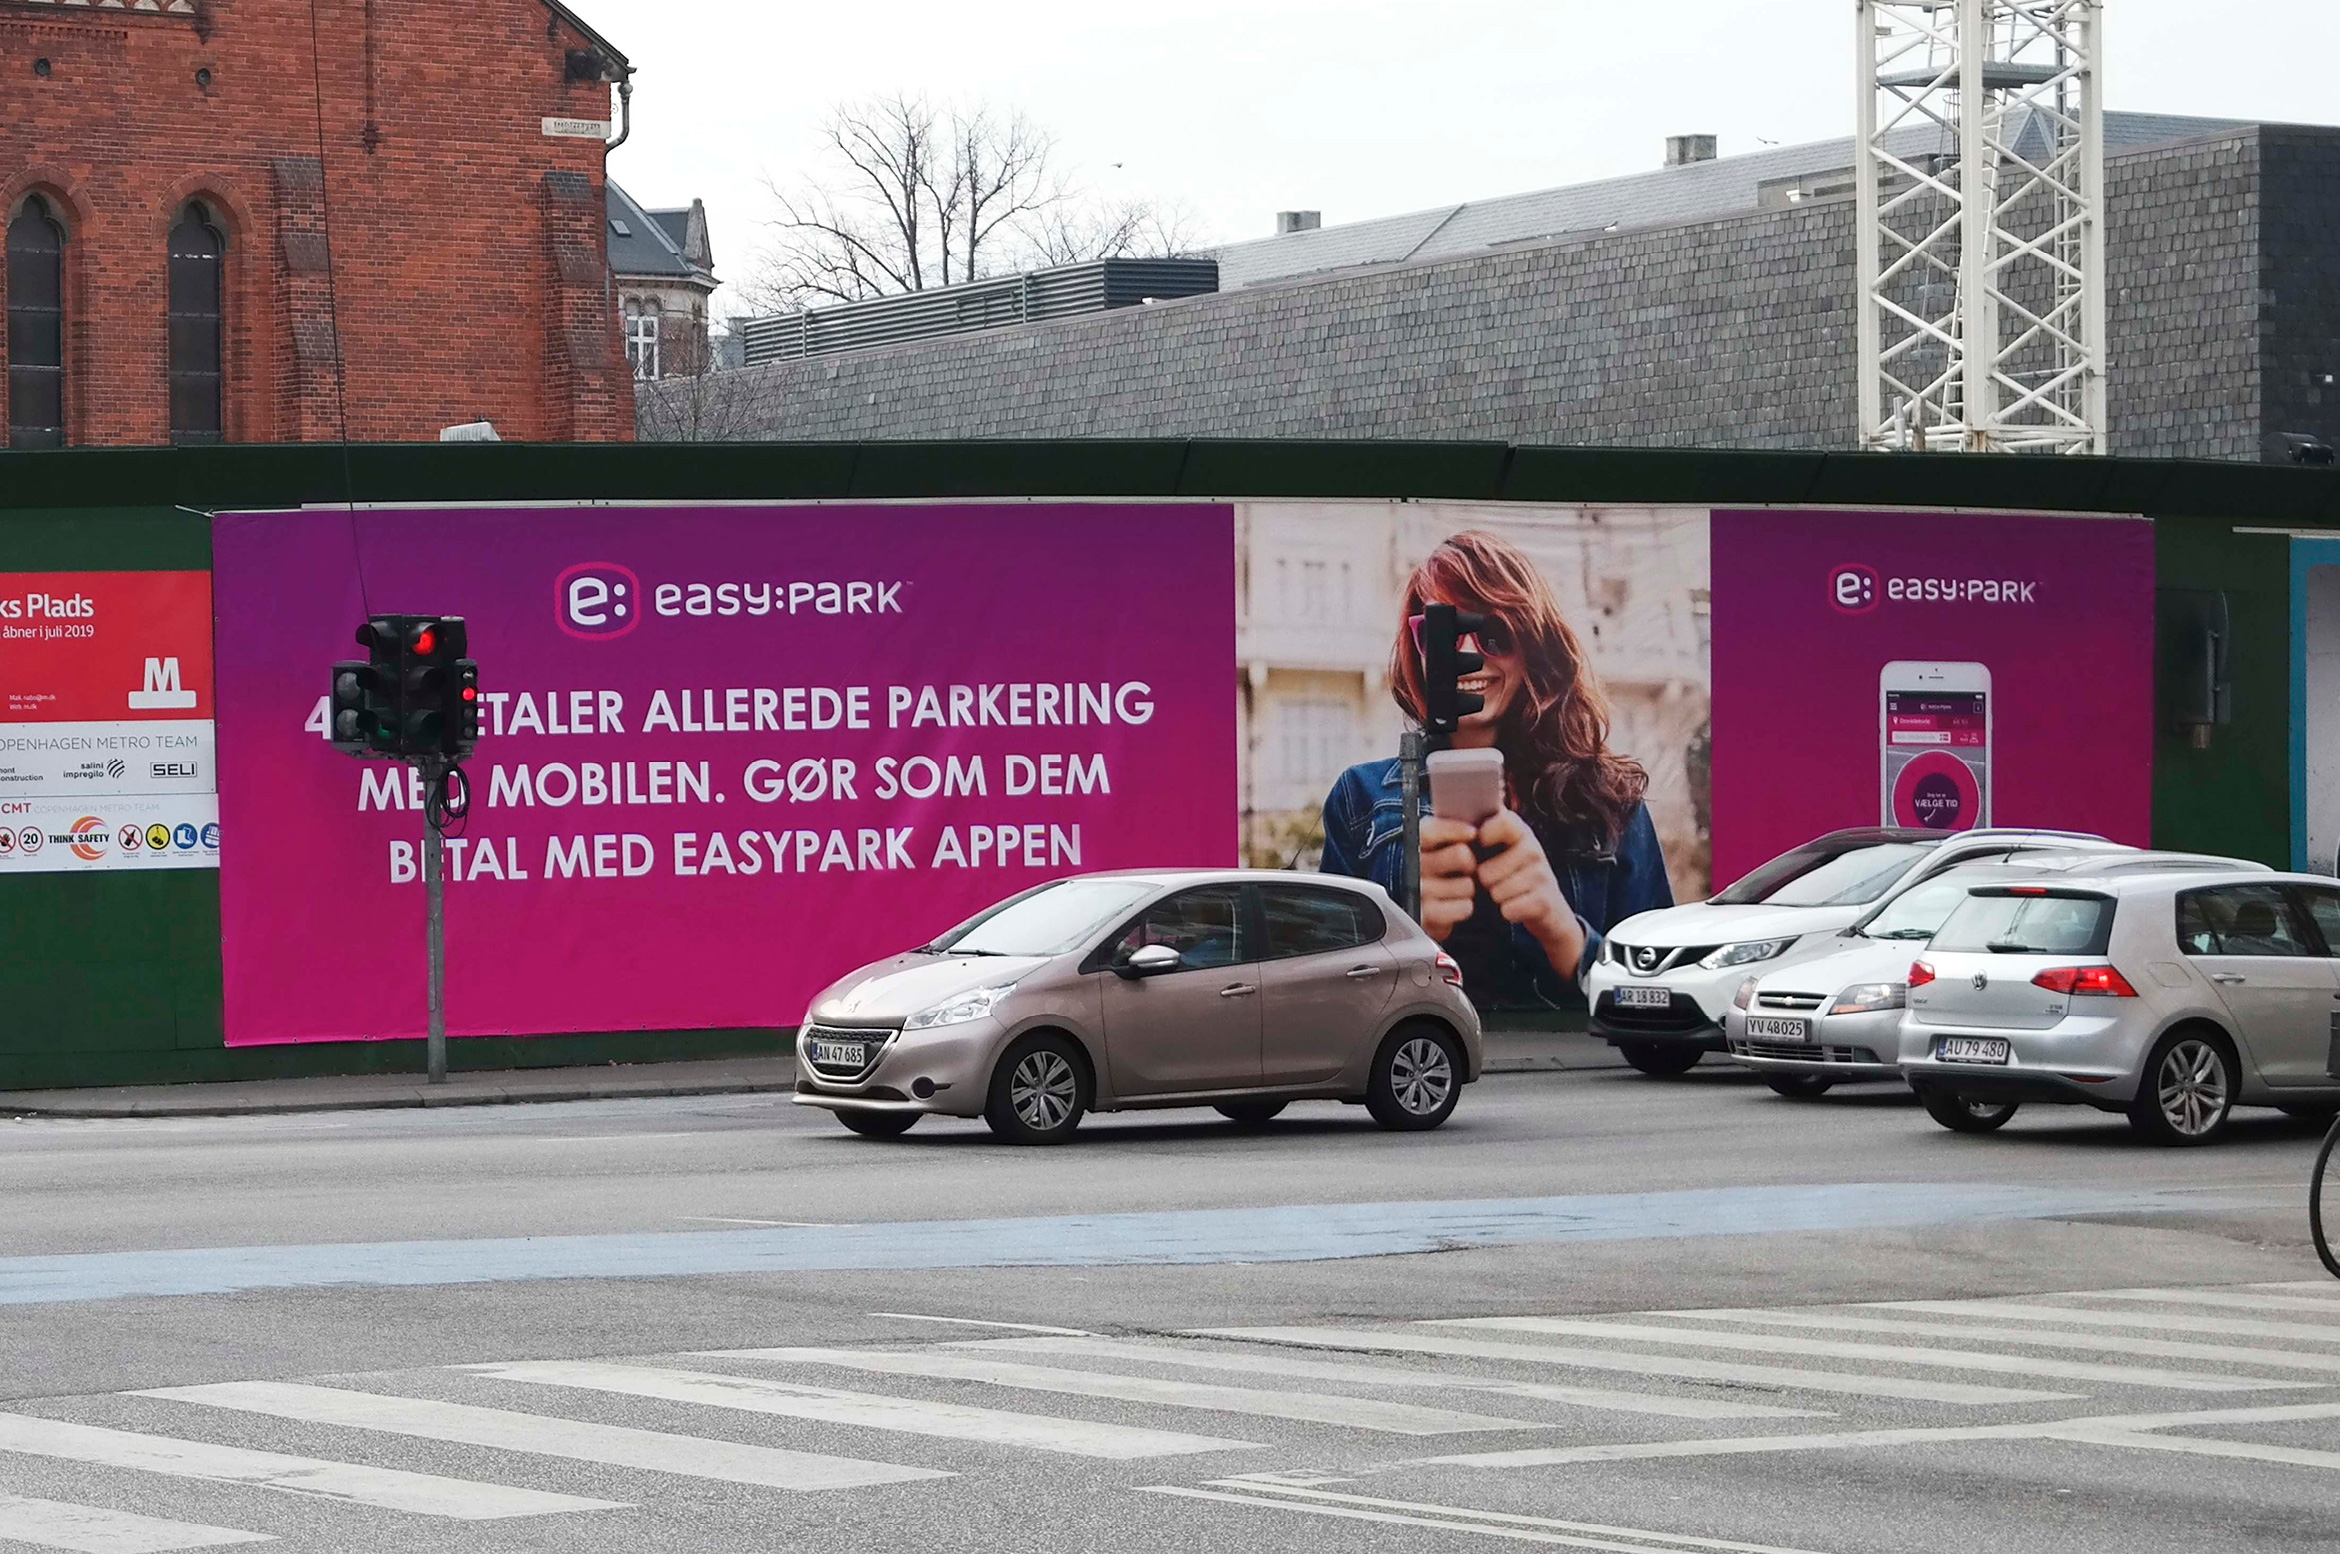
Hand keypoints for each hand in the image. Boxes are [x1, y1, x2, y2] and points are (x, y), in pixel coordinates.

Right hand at [1416, 816, 1480, 941]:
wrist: (1433, 908)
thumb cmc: (1446, 869)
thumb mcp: (1449, 843)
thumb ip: (1463, 825)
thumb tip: (1494, 808)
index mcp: (1418, 841)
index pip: (1431, 829)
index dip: (1454, 829)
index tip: (1473, 832)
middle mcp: (1415, 864)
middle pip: (1460, 855)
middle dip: (1471, 862)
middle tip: (1468, 865)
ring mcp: (1420, 890)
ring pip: (1466, 885)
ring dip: (1470, 888)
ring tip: (1459, 887)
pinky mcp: (1427, 914)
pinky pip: (1464, 907)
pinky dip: (1466, 906)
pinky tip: (1456, 903)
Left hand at [1474, 809, 1585, 978]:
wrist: (1549, 907)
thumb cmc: (1515, 875)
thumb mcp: (1504, 849)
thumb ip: (1484, 832)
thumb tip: (1453, 817)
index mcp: (1521, 832)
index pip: (1503, 822)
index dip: (1485, 835)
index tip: (1482, 844)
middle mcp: (1534, 850)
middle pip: (1486, 871)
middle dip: (1485, 881)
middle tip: (1497, 880)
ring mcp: (1541, 875)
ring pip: (1496, 892)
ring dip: (1497, 897)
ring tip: (1508, 892)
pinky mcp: (1544, 901)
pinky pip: (1508, 909)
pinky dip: (1508, 911)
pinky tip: (1516, 906)